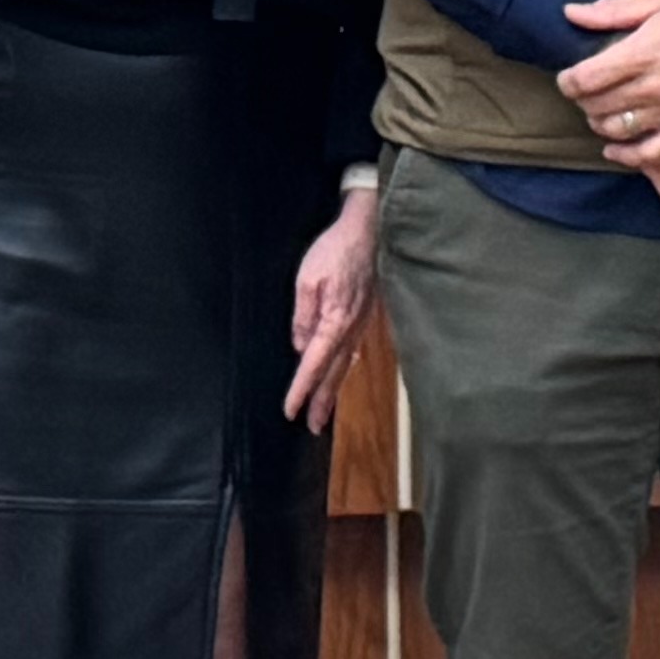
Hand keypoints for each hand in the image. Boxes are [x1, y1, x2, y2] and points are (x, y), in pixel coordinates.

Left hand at [282, 181, 381, 427]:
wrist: (369, 231)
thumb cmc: (335, 251)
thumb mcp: (307, 280)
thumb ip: (303, 316)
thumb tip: (301, 346)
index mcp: (335, 322)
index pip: (314, 364)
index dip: (301, 389)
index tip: (290, 410)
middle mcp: (351, 329)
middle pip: (334, 373)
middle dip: (322, 401)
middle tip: (312, 427)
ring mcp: (362, 325)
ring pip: (346, 365)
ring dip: (334, 389)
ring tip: (325, 411)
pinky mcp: (366, 317)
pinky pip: (353, 351)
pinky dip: (345, 369)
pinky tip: (342, 374)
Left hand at [566, 0, 659, 190]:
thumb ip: (613, 10)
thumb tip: (571, 13)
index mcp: (643, 51)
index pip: (584, 79)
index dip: (568, 81)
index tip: (571, 78)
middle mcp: (656, 86)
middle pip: (596, 106)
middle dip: (584, 101)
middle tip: (588, 94)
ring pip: (617, 131)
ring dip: (602, 124)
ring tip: (604, 114)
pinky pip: (649, 154)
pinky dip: (627, 155)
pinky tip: (618, 148)